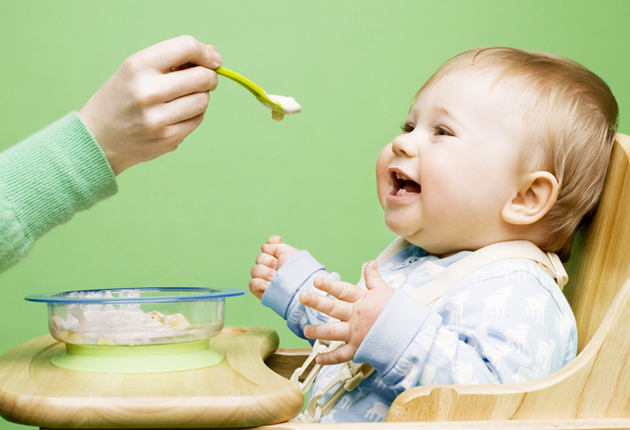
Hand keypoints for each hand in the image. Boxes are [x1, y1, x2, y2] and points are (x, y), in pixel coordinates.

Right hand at [79, 35, 222, 174]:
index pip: (186, 47)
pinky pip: (197, 120)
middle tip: (206, 79)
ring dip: (201, 97)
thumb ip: (174, 60)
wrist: (98, 138)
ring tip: (185, 97)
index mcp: (138, 66)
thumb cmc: (122, 98)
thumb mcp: (136, 70)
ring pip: (202, 101)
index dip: (205, 52)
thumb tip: (214, 54)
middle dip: (210, 77)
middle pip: (202, 77)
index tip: (213, 59)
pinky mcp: (167, 138)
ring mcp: (158, 118)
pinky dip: (194, 115)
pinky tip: (178, 114)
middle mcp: (148, 91)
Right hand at [249, 235, 299, 299]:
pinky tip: (269, 285)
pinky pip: (252, 283)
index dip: (270, 246)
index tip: (278, 245)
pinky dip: (260, 283)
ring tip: (275, 277)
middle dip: (268, 261)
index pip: (267, 248)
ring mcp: (265, 279)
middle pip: (259, 258)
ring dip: (265, 272)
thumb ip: (276, 245)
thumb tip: (264, 247)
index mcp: (279, 258)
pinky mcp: (261, 291)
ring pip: (254, 270)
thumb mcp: (289, 252)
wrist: (300, 287)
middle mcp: (271, 268)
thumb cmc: (298, 270)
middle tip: (278, 267)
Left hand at [300, 261, 393, 364]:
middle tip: (303, 297)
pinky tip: (318, 358)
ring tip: (306, 330)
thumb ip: (374, 278)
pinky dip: (329, 358)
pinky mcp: (359, 349)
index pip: (343, 290)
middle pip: (334, 308)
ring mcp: (357, 333)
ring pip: (333, 332)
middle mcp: (356, 316)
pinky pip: (342, 354)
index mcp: (362, 301)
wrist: (411, 335)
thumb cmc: (398, 312)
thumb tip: (370, 262)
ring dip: (318, 331)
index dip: (329, 285)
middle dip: (317, 302)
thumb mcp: (386, 292)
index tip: (316, 281)